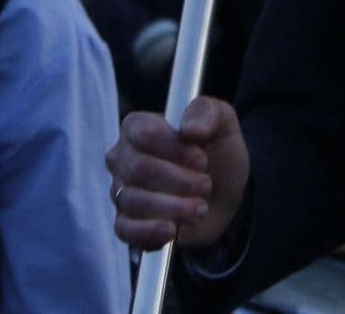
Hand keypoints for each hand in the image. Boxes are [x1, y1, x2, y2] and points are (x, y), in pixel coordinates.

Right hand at [106, 99, 249, 251]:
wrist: (224, 194)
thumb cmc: (216, 152)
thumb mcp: (222, 123)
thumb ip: (207, 112)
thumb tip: (190, 128)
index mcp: (137, 127)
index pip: (143, 134)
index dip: (175, 149)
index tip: (202, 160)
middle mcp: (122, 159)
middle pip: (139, 169)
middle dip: (180, 181)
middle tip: (206, 185)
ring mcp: (121, 192)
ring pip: (134, 201)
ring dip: (174, 207)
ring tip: (201, 208)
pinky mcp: (126, 224)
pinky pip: (124, 230)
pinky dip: (150, 232)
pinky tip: (172, 230)